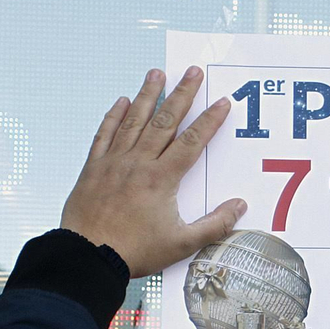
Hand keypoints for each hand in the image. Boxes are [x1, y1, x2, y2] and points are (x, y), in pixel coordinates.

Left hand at [61, 67, 245, 278]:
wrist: (89, 256)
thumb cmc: (135, 251)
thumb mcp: (182, 244)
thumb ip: (214, 225)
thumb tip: (239, 207)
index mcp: (162, 179)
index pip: (192, 142)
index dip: (209, 121)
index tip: (221, 103)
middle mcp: (139, 162)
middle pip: (164, 121)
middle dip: (181, 94)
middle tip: (191, 72)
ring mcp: (114, 162)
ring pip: (133, 120)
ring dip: (147, 95)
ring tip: (156, 73)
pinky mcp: (94, 168)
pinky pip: (105, 134)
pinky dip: (113, 116)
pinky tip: (121, 101)